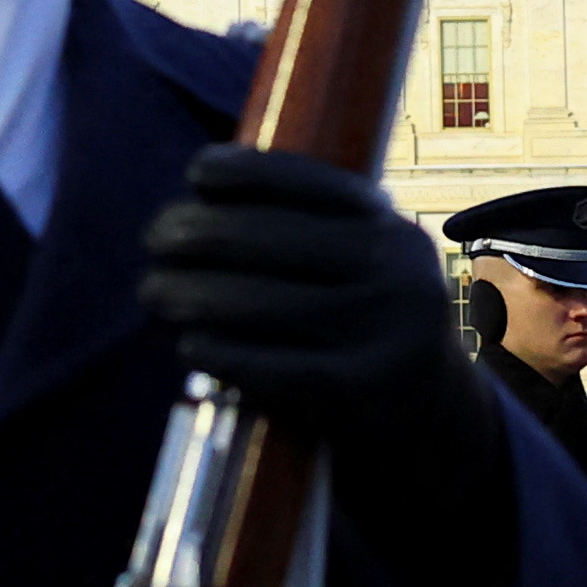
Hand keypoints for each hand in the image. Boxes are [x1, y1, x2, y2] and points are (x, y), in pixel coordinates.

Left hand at [137, 147, 494, 476]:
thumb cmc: (366, 323)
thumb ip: (307, 227)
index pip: (310, 181)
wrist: (431, 417)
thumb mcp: (363, 263)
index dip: (246, 170)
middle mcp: (394, 273)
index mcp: (390, 228)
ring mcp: (380, 334)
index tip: (197, 172)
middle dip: (196, 231)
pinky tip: (189, 344)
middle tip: (154, 237)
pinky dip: (218, 352)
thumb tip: (200, 197)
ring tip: (154, 290)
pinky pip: (268, 366)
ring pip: (258, 302)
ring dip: (189, 292)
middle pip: (268, 238)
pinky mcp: (357, 393)